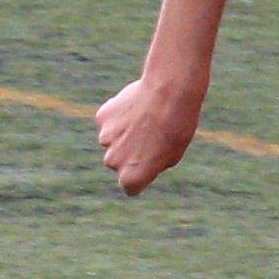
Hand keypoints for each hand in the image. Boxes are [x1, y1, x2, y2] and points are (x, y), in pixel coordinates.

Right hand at [96, 64, 205, 196]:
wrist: (168, 92)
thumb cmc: (177, 126)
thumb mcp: (173, 154)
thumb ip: (152, 165)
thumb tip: (139, 163)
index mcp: (132, 176)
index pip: (131, 187)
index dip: (143, 174)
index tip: (153, 163)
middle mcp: (113, 162)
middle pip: (120, 163)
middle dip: (132, 154)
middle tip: (153, 137)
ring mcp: (104, 139)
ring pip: (113, 142)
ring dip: (125, 135)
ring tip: (146, 120)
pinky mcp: (101, 118)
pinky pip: (110, 123)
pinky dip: (119, 118)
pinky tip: (136, 108)